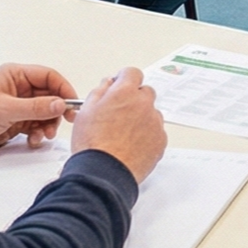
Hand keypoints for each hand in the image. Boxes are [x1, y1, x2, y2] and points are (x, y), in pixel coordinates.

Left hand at [0, 64, 77, 155]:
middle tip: (66, 121)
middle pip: (49, 95)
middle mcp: (19, 88)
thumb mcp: (6, 109)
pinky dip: (38, 133)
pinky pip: (35, 125)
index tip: (72, 103)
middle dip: (57, 109)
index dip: (63, 88)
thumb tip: (60, 104)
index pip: (48, 76)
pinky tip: (33, 140)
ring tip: (45, 135)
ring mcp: (17, 106)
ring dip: (48, 123)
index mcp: (16, 75)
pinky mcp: (15, 122)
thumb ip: (35, 107)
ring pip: (44, 112)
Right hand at [70, 67, 165, 183]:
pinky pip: (156, 132)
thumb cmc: (93, 145)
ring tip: (123, 136)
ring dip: (141, 118)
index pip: (132, 73)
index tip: (119, 86)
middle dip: (134, 99)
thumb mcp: (86, 111)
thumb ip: (99, 92)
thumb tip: (108, 84)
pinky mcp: (160, 140)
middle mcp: (144, 103)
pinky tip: (131, 146)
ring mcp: (154, 122)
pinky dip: (147, 136)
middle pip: (144, 92)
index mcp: (125, 92)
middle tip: (119, 115)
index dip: (124, 79)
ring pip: (151, 113)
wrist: (103, 173)